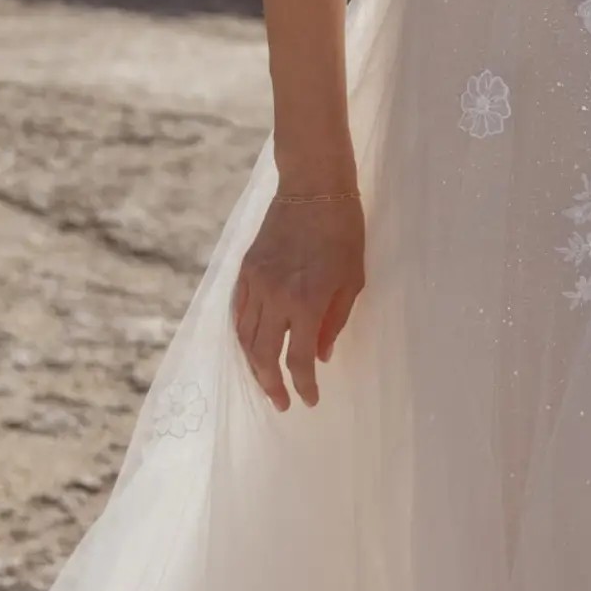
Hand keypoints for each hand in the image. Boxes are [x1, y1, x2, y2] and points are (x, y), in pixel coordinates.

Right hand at [232, 166, 365, 409]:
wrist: (313, 188)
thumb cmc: (344, 232)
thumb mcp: (352, 280)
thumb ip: (334, 321)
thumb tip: (321, 355)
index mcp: (307, 302)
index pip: (299, 359)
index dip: (303, 385)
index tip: (309, 400)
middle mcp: (276, 297)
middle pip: (264, 355)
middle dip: (272, 384)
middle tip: (281, 403)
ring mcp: (256, 283)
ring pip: (245, 337)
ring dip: (253, 365)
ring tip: (265, 381)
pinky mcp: (246, 269)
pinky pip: (238, 311)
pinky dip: (242, 334)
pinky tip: (250, 346)